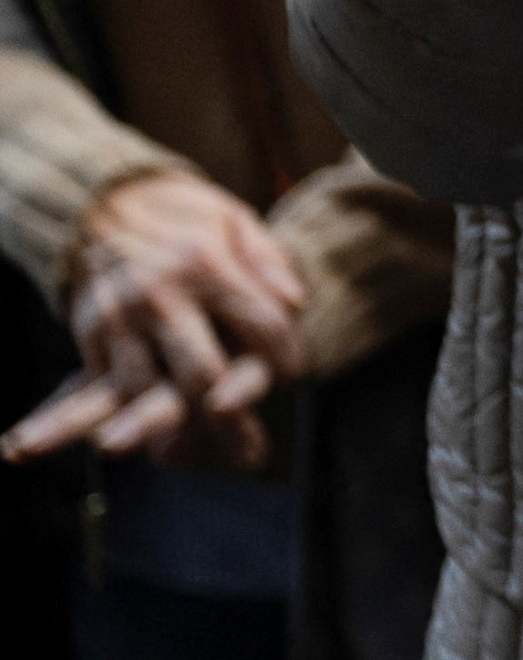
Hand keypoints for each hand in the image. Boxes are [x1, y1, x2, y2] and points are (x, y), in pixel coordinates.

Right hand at [9, 168, 303, 471]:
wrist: (104, 201)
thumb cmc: (186, 216)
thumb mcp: (238, 222)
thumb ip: (270, 264)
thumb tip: (296, 303)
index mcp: (206, 264)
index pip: (261, 326)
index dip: (285, 357)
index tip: (293, 374)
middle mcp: (159, 295)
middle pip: (200, 374)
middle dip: (230, 423)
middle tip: (253, 454)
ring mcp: (118, 318)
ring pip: (145, 394)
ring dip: (173, 436)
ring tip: (200, 458)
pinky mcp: (87, 335)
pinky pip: (104, 391)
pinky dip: (122, 421)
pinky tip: (144, 442)